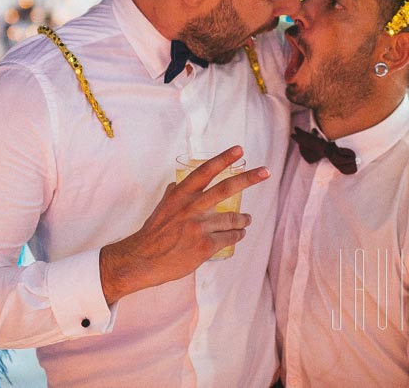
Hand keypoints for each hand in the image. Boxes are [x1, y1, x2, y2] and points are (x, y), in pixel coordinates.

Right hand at [99, 145, 269, 304]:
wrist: (143, 260)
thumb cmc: (153, 233)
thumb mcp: (162, 206)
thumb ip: (173, 194)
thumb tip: (178, 184)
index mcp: (180, 194)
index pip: (204, 172)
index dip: (223, 159)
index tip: (238, 149)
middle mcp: (191, 207)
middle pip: (226, 188)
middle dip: (249, 179)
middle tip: (265, 171)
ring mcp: (199, 227)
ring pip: (233, 219)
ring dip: (244, 220)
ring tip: (246, 220)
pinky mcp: (205, 246)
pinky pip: (229, 237)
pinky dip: (237, 235)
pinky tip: (238, 234)